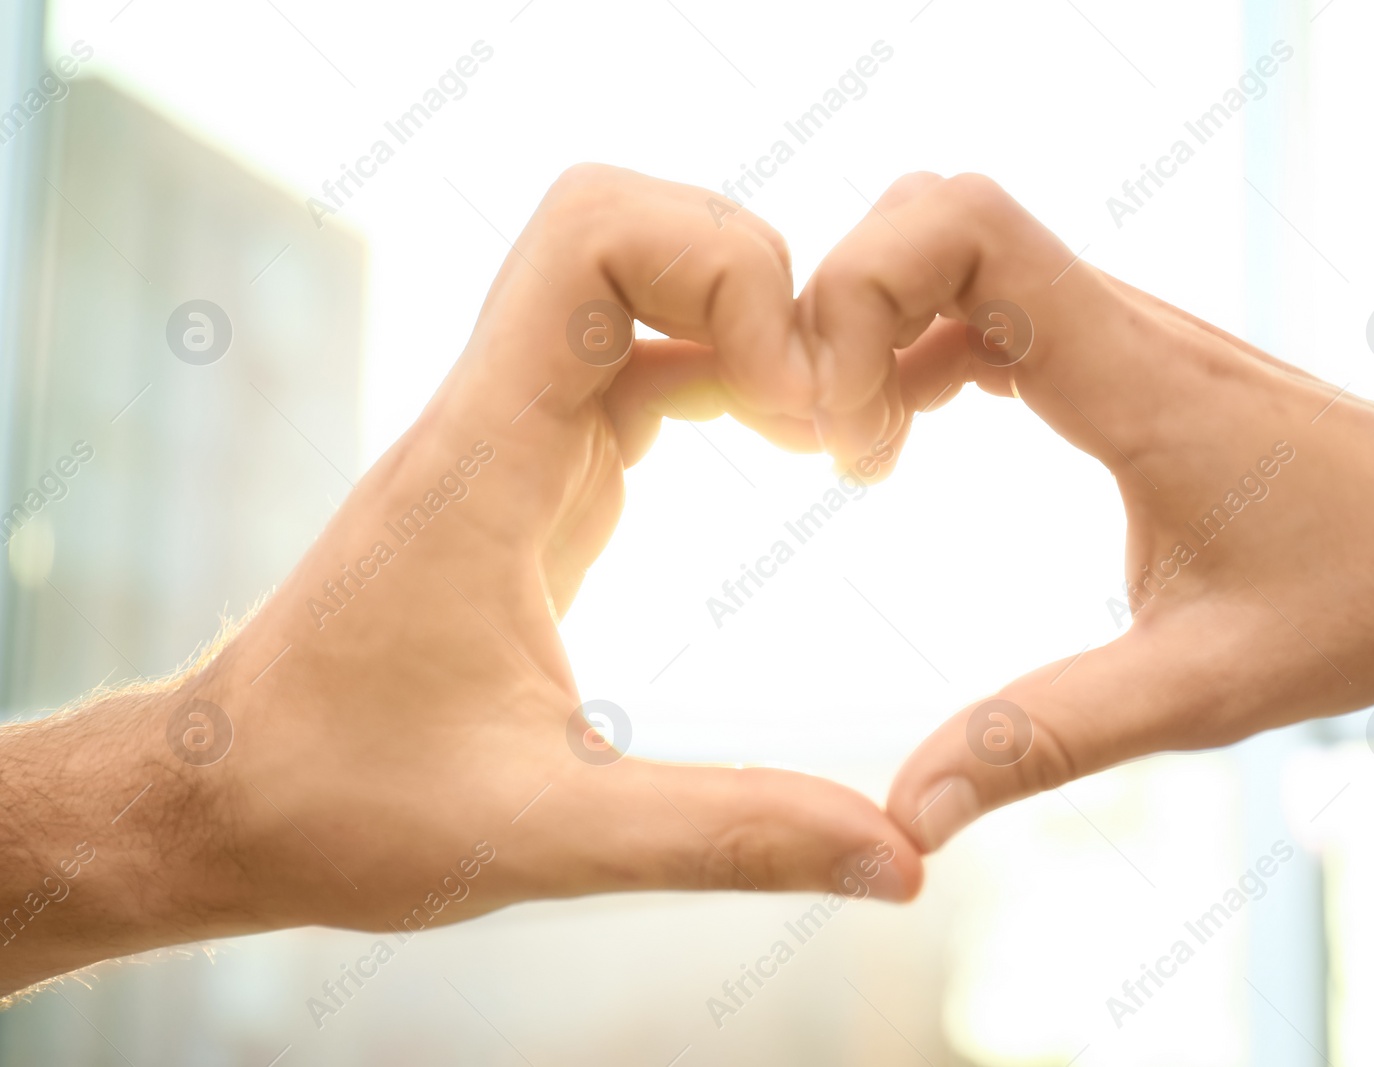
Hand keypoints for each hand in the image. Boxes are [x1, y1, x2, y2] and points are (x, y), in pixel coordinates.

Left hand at [0, 165, 919, 996]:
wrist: (226, 801)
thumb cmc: (343, 808)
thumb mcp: (545, 838)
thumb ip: (725, 837)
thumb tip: (900, 863)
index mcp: (485, 465)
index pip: (590, 246)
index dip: (722, 273)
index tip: (799, 411)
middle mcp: (494, 419)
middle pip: (627, 229)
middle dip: (755, 283)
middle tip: (829, 418)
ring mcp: (510, 436)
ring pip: (637, 285)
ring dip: (748, 325)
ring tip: (829, 440)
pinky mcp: (529, 471)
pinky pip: (640, 361)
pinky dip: (726, 373)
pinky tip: (784, 452)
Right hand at [797, 172, 1373, 851]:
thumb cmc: (1361, 600)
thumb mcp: (1198, 691)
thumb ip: (1046, 741)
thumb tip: (906, 816)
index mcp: (1137, 382)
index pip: (969, 232)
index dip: (865, 295)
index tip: (849, 437)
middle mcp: (1123, 327)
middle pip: (936, 213)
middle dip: (848, 307)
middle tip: (839, 445)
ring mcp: (1118, 328)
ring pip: (952, 244)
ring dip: (876, 327)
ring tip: (861, 453)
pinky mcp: (1115, 351)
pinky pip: (984, 298)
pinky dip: (915, 345)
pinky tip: (906, 439)